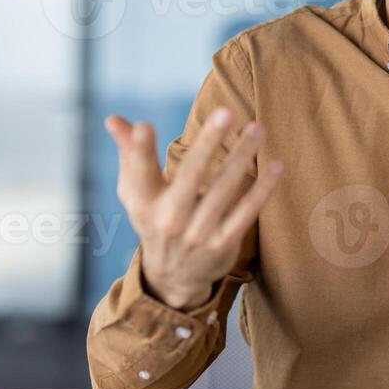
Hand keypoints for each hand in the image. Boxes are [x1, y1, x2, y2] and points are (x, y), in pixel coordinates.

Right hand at [105, 108, 282, 309]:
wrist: (173, 277)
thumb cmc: (155, 219)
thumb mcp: (135, 192)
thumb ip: (129, 152)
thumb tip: (113, 119)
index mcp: (143, 203)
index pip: (139, 173)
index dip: (139, 151)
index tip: (144, 126)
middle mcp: (169, 219)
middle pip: (190, 175)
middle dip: (207, 143)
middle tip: (225, 111)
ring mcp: (198, 233)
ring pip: (224, 189)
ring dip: (242, 156)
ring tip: (258, 129)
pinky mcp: (223, 244)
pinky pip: (246, 212)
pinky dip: (262, 190)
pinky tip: (276, 166)